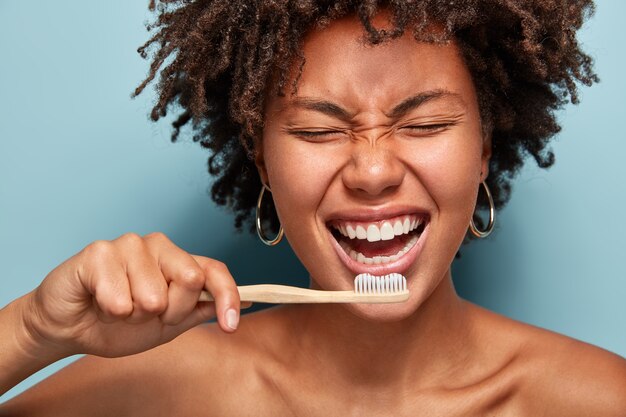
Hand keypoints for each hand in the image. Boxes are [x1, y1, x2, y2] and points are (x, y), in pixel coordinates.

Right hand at [20, 232, 241, 357]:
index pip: (213, 271)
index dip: (227, 297)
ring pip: (153, 296)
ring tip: (117, 308)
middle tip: (144, 314)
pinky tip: (99, 302)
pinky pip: (120, 299)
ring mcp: (129, 244)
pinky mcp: (99, 252)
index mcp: (178, 261)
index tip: (229, 325)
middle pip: (190, 280)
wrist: (68, 328)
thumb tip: (245, 303)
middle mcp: (159, 246)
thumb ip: (199, 311)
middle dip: (170, 312)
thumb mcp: (166, 325)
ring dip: (134, 316)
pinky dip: (110, 312)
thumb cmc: (116, 323)